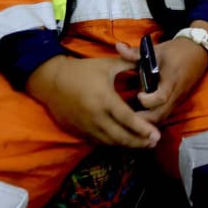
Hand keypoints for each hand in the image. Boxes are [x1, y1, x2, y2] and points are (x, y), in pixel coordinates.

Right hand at [26, 55, 159, 147]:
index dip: (143, 129)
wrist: (52, 80)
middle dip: (140, 142)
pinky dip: (113, 143)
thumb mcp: (107, 64)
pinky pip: (99, 142)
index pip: (128, 119)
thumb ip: (129, 64)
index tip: (156, 134)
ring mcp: (87, 127)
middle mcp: (96, 117)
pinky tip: (123, 142)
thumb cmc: (82, 71)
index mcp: (105, 99)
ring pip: (111, 142)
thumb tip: (147, 63)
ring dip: (128, 145)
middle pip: (121, 137)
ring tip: (143, 145)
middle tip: (154, 142)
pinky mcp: (79, 132)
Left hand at [116, 36, 207, 123]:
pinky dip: (153, 117)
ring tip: (131, 118)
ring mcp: (177, 100)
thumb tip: (118, 47)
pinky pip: (165, 114)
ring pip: (163, 117)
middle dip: (144, 119)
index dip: (148, 100)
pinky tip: (141, 115)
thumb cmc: (176, 51)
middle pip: (161, 114)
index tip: (138, 95)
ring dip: (148, 120)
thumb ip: (136, 52)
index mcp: (171, 79)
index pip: (161, 97)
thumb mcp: (156, 49)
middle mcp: (176, 93)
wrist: (198, 52)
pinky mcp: (177, 102)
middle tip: (126, 117)